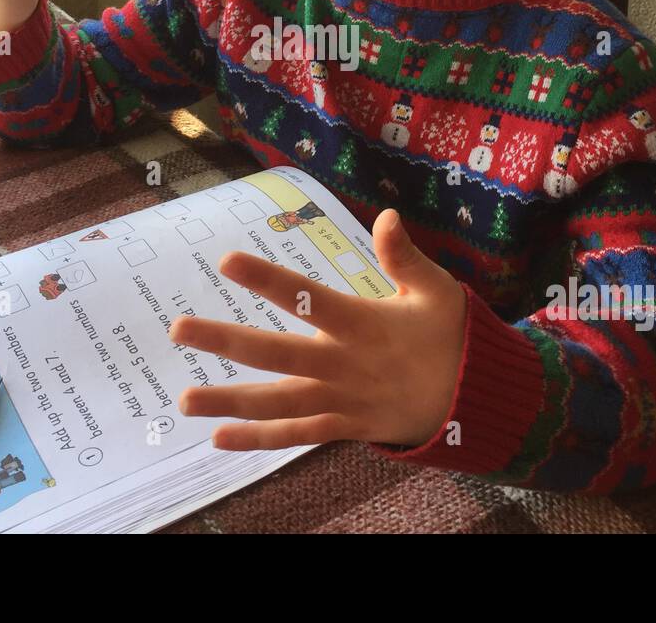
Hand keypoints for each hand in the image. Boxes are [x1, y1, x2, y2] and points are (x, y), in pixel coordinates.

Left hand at [170, 209, 468, 450]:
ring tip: (184, 399)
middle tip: (178, 329)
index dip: (268, 280)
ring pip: (279, 403)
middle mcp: (346, 365)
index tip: (227, 261)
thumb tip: (385, 216)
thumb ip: (404, 256)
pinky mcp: (344, 428)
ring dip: (230, 401)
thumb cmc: (451, 335)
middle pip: (279, 355)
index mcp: (365, 324)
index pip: (309, 299)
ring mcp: (342, 401)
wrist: (477, 402)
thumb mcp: (437, 289)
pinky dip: (258, 439)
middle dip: (227, 342)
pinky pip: (296, 437)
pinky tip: (218, 438)